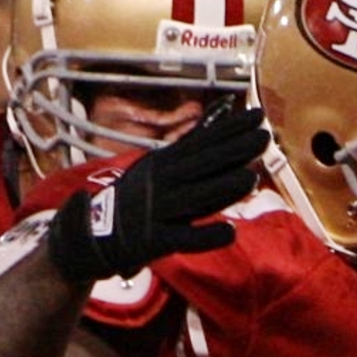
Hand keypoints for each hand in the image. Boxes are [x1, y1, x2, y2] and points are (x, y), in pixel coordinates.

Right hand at [46, 102, 270, 286]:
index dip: (229, 129)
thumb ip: (188, 152)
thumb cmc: (135, 200)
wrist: (92, 234)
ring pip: (196, 198)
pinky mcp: (155, 241)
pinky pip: (184, 239)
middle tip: (264, 135)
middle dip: (234, 149)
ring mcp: (158, 212)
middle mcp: (160, 183)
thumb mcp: (157, 169)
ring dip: (224, 188)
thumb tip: (217, 123)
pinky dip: (206, 236)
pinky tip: (230, 232)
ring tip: (252, 178)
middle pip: (202, 164)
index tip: (256, 115)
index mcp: (163, 164)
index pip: (201, 142)